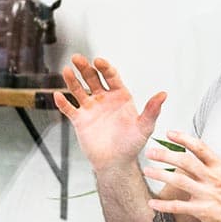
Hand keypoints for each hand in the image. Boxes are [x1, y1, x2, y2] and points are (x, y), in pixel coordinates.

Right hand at [52, 54, 166, 174]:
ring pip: (78, 90)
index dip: (104, 67)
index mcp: (120, 96)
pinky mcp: (80, 120)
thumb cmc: (132, 144)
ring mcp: (91, 108)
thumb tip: (163, 94)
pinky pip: (69, 109)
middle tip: (77, 58)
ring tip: (66, 70)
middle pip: (92, 78)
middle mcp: (104, 99)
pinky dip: (63, 102)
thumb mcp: (144, 127)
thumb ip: (152, 110)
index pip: (111, 76)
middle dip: (85, 68)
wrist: (116, 163)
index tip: (98, 61)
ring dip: (72, 80)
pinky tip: (57, 95)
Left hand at [142, 129, 220, 221]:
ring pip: (179, 181)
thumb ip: (209, 169)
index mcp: (220, 167)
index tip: (169, 133)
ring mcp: (209, 195)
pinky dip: (163, 205)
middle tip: (150, 152)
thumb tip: (190, 159)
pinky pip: (179, 206)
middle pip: (185, 161)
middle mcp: (214, 178)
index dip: (183, 138)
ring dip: (160, 175)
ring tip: (146, 171)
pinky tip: (152, 203)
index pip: (200, 147)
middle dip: (165, 155)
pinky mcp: (204, 211)